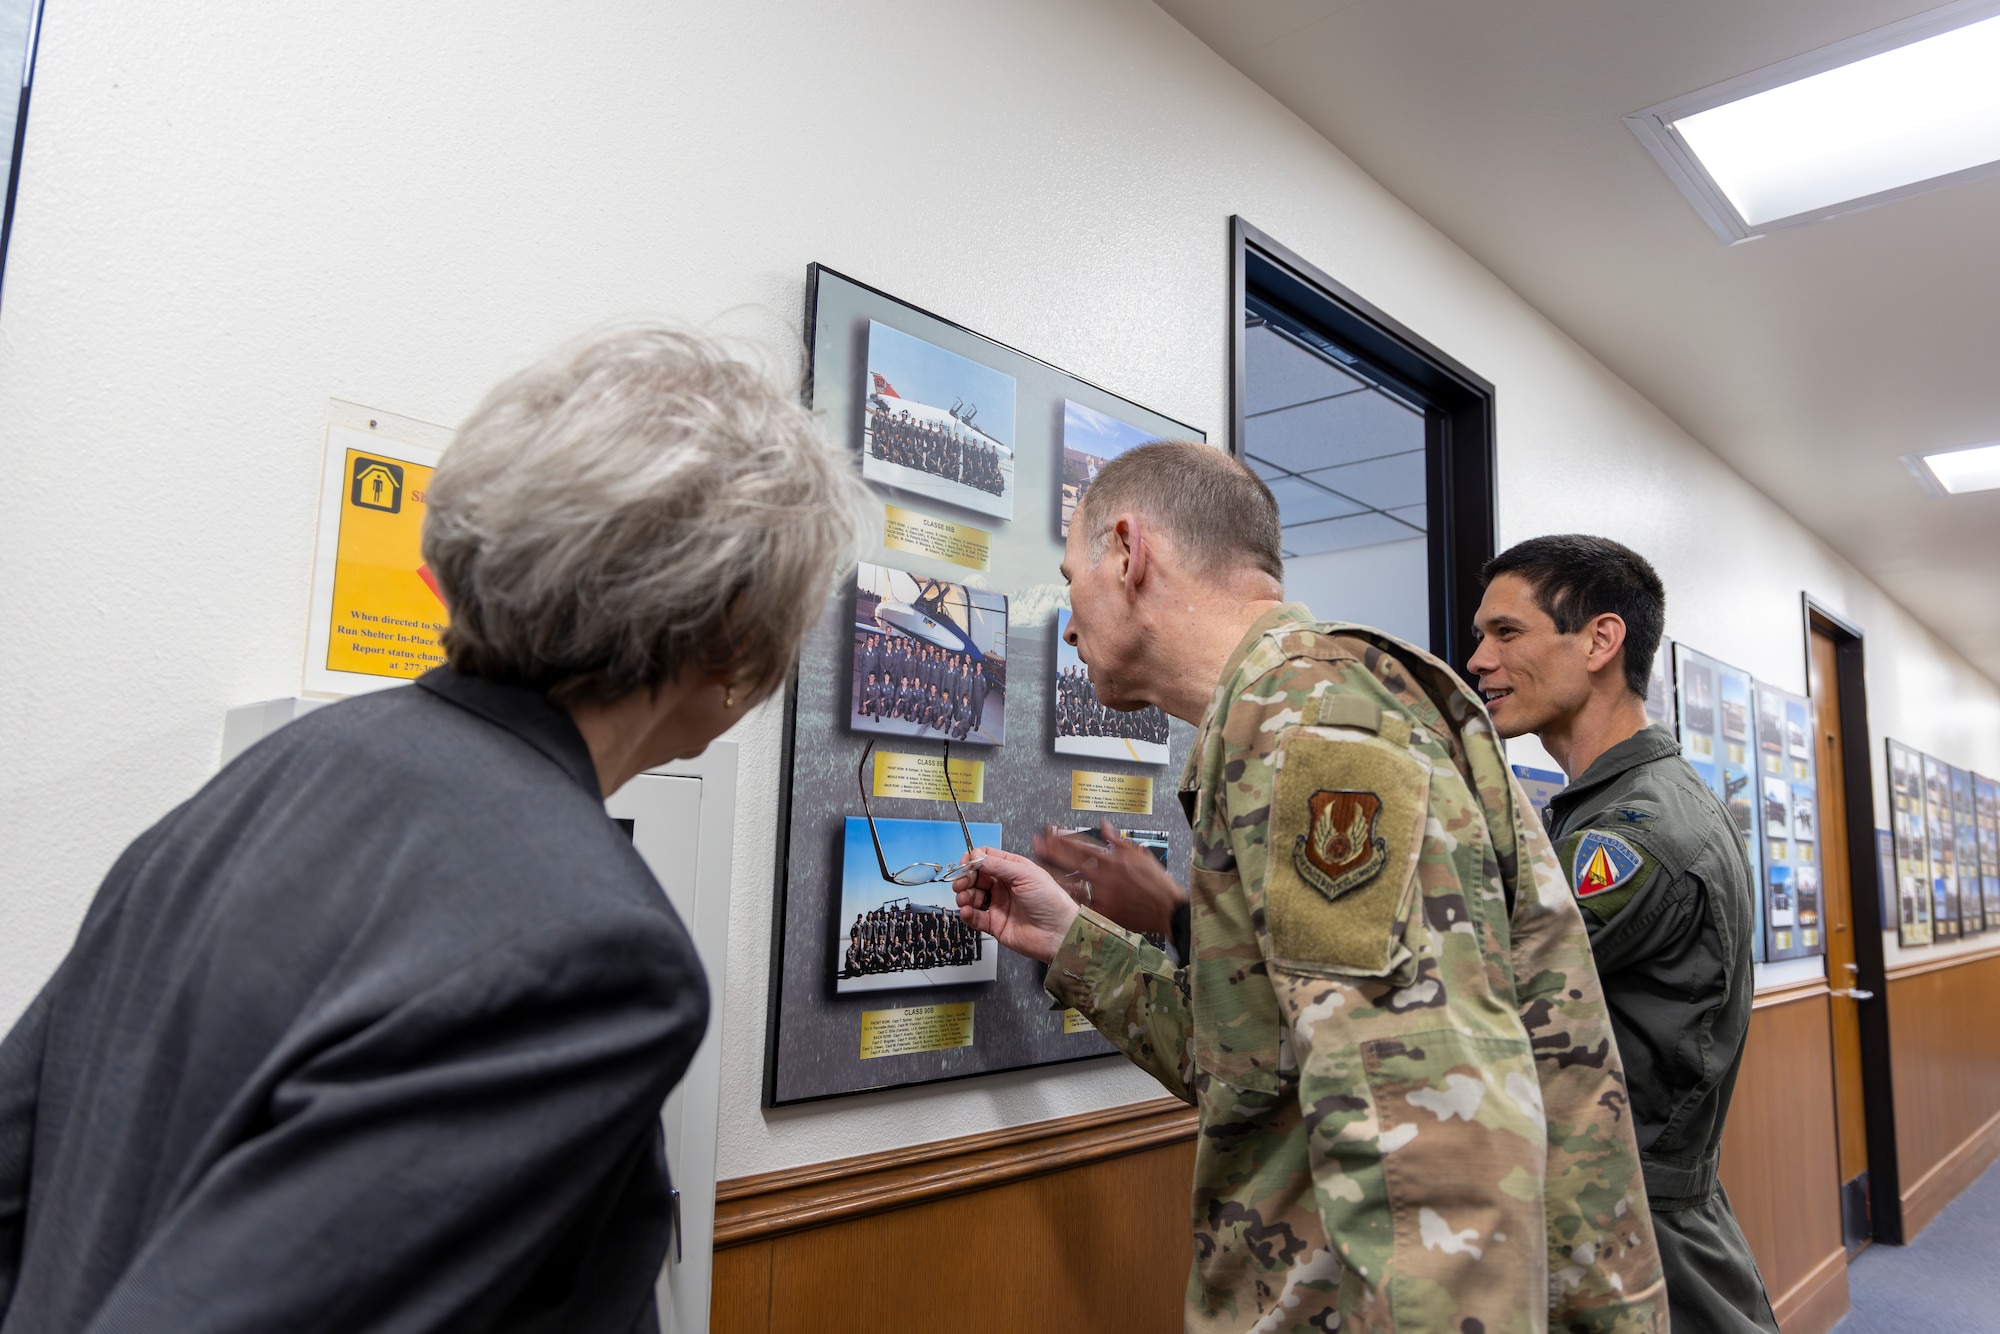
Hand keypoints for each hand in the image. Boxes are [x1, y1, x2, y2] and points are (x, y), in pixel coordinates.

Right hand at [953, 848, 1080, 963]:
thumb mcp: (1026, 875)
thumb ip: (999, 865)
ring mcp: (999, 905)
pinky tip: (967, 911)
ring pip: (973, 896)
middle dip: (965, 878)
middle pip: (976, 877)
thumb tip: (977, 856)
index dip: (974, 860)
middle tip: (961, 883)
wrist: (1058, 933)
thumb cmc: (1051, 902)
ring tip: (964, 898)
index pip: (987, 858)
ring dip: (964, 895)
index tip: (965, 864)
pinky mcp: (995, 924)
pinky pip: (975, 917)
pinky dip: (967, 913)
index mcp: (1014, 870)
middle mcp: (1005, 886)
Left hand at [1031, 822, 1186, 937]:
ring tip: (1038, 867)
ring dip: (1054, 873)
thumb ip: (1119, 840)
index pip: (1082, 845)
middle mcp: (1105, 876)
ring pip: (1072, 882)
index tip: (1050, 833)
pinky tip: (1054, 892)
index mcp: (1114, 860)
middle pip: (1072, 861)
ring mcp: (1102, 894)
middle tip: (1036, 844)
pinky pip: (1080, 903)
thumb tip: (1105, 825)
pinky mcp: (1103, 911)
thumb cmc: (1157, 884)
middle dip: (1052, 851)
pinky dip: (1067, 896)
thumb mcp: (1140, 855)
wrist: (1167, 911)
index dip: (1064, 838)